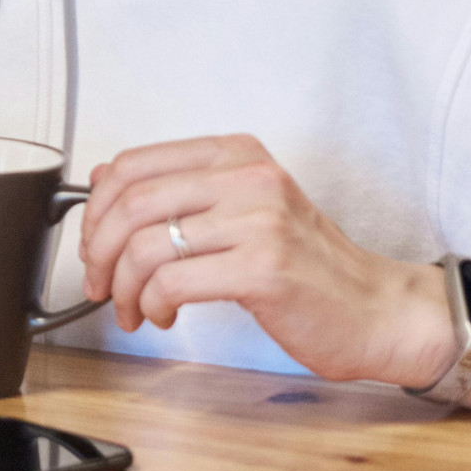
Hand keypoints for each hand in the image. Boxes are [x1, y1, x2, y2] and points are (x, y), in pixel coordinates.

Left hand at [78, 134, 458, 388]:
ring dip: (124, 286)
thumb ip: (178, 191)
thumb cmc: (308, 267)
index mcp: (236, 154)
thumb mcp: (242, 210)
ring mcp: (258, 220)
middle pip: (131, 203)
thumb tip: (101, 179)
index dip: (97, 208)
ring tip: (132, 308)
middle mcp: (247, 176)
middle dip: (99, 251)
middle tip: (99, 282)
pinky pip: (172, 280)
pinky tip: (162, 316)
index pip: (133, 164)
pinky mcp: (263, 268)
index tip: (92, 242)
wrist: (378, 311)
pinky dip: (152, 303)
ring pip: (146, 245)